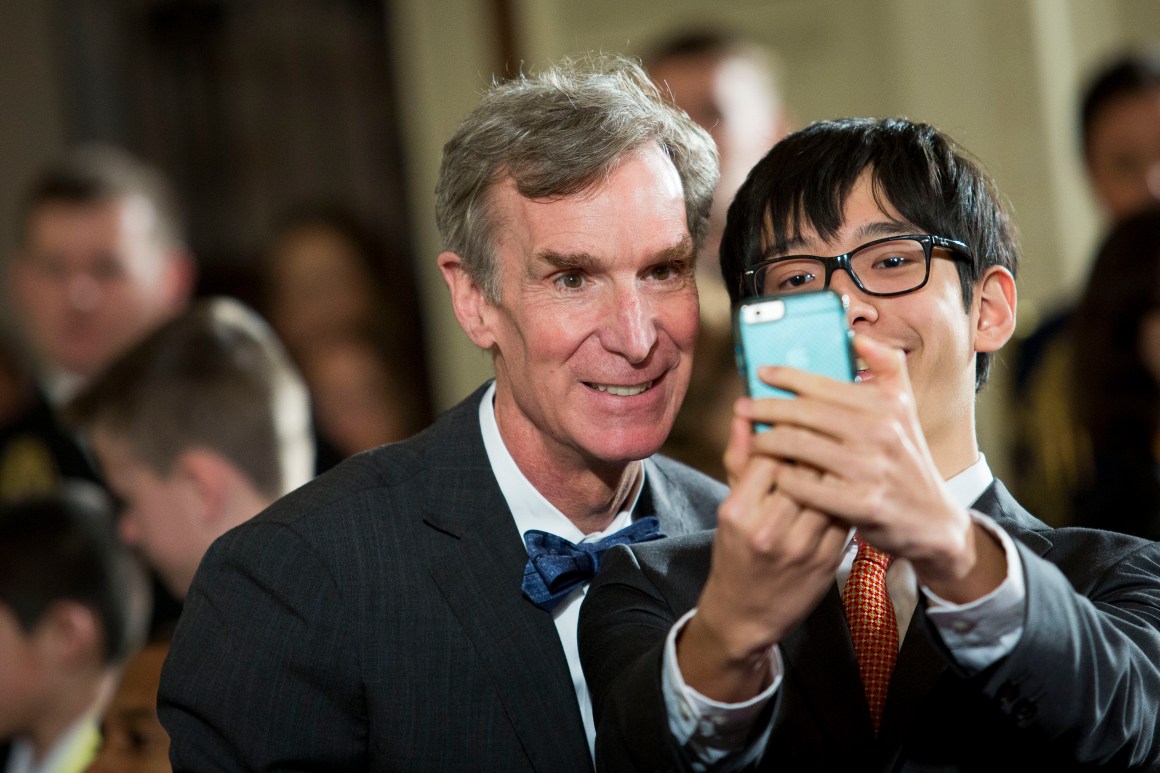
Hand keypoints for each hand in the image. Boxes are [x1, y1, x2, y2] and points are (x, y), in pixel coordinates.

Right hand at [678, 413, 848, 702]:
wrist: (745, 614)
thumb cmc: (735, 550)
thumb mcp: (729, 505)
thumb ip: (739, 457)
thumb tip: (745, 411)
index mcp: (738, 512)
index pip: (771, 453)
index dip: (788, 432)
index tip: (797, 421)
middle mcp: (768, 530)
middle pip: (804, 469)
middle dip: (818, 443)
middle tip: (827, 427)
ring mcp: (800, 548)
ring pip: (830, 490)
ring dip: (837, 465)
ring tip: (839, 450)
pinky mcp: (826, 561)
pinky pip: (844, 514)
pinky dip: (847, 494)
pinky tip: (847, 483)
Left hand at [735, 335, 1004, 602]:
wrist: (933, 521)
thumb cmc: (907, 462)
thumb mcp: (906, 411)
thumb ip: (888, 369)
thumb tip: (859, 336)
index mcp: (889, 406)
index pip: (825, 384)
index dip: (787, 376)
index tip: (761, 372)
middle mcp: (883, 433)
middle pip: (805, 414)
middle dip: (766, 408)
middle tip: (743, 407)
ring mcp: (873, 469)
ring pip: (800, 447)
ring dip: (767, 442)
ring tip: (752, 441)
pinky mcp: (864, 504)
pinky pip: (806, 485)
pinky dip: (784, 478)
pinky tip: (773, 474)